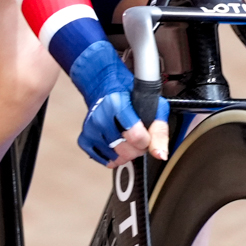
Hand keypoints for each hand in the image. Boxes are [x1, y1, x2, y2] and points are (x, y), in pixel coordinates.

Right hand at [69, 40, 168, 167]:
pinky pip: (102, 160)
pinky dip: (112, 157)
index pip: (136, 136)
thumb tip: (160, 154)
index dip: (146, 141)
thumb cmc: (128, 93)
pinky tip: (116, 146)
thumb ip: (159, 130)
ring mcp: (91, 129)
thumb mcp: (152, 104)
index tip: (147, 135)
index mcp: (116, 104)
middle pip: (124, 151)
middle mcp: (100, 117)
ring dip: (125, 154)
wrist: (104, 86)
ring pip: (114, 158)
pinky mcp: (84, 138)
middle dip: (137, 150)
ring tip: (128, 141)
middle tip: (139, 139)